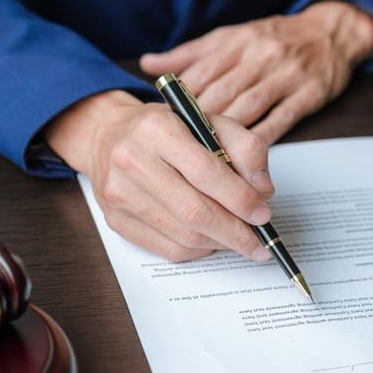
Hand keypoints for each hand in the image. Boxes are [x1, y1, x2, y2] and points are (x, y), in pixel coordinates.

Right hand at [45, 90, 276, 262]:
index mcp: (156, 129)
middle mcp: (132, 161)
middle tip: (259, 242)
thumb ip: (244, 147)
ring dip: (220, 243)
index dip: (240, 198)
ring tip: (241, 241)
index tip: (263, 214)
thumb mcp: (208, 121)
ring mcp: (120, 194)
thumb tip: (263, 190)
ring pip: (183, 235)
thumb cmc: (165, 130)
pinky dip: (198, 250)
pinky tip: (212, 241)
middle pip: (194, 211)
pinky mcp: (117, 221)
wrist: (108, 136)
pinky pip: (167, 249)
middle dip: (235, 232)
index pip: (205, 171)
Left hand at [139, 0, 372, 144]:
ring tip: (208, 165)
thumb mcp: (231, 36)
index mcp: (234, 42)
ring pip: (248, 109)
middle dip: (198, 126)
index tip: (162, 129)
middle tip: (179, 155)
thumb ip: (190, 54)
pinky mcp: (308, 94)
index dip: (178, 103)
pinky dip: (261, 142)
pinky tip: (245, 162)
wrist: (331, 31)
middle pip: (220, 95)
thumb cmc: (274, 38)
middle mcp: (257, 56)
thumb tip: (149, 65)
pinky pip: (280, 120)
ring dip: (227, 139)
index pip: (198, 74)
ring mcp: (284, 75)